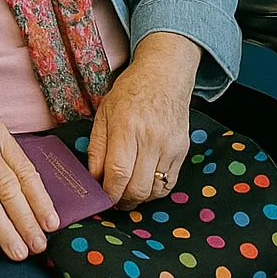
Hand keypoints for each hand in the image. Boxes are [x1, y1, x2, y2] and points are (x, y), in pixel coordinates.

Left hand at [87, 32, 200, 207]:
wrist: (164, 76)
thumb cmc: (130, 92)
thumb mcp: (104, 113)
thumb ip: (97, 148)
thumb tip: (94, 179)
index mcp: (127, 127)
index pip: (118, 173)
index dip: (108, 193)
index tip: (102, 197)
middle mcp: (151, 139)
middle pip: (137, 188)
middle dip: (122, 201)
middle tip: (114, 199)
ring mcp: (170, 146)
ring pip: (153, 191)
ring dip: (139, 198)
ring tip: (127, 191)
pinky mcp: (182, 151)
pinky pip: (168, 184)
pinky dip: (154, 191)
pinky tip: (144, 182)